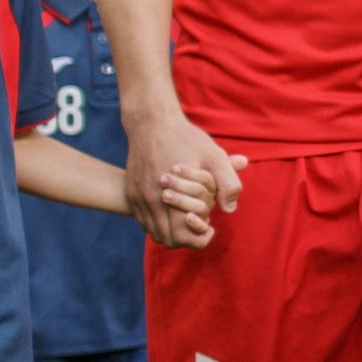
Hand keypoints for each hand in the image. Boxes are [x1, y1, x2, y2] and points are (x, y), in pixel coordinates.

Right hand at [126, 109, 243, 246]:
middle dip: (185, 238)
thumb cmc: (186, 139)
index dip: (198, 238)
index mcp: (171, 198)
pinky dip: (157, 222)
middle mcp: (151, 201)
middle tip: (200, 224)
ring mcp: (138, 197)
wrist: (151, 123)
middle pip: (167, 239)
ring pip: (153, 231)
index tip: (210, 227)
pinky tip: (173, 212)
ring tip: (188, 218)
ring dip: (170, 231)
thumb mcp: (214, 157)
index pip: (182, 237)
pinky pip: (143, 220)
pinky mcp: (131, 192)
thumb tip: (230, 210)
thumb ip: (227, 182)